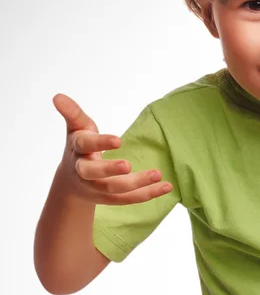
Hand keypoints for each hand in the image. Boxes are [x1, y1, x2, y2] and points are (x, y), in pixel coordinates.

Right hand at [53, 94, 172, 204]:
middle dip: (110, 170)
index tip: (118, 140)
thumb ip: (72, 112)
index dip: (100, 143)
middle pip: (94, 173)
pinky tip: (167, 187)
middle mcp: (84, 171)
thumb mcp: (77, 128)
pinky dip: (148, 194)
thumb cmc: (80, 146)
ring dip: (137, 183)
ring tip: (158, 174)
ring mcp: (96, 188)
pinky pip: (129, 199)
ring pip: (114, 189)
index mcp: (77, 150)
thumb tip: (58, 96)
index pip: (85, 146)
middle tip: (128, 165)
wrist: (70, 182)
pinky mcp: (110, 199)